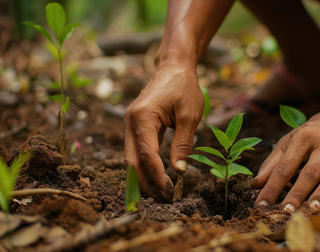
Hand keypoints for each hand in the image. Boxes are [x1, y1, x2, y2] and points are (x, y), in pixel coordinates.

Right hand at [124, 64, 203, 201]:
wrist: (174, 67)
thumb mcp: (190, 115)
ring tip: (161, 192)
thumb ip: (183, 143)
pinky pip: (136, 150)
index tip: (169, 190)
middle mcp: (130, 121)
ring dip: (144, 176)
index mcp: (143, 117)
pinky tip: (157, 176)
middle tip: (164, 198)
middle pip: (132, 160)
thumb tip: (179, 171)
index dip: (156, 175)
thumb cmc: (184, 87)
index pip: (146, 153)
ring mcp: (130, 123)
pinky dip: (144, 165)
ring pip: (131, 158)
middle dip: (146, 182)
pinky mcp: (135, 125)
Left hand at [252, 106, 319, 210]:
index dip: (272, 186)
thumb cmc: (311, 134)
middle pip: (309, 173)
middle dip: (296, 193)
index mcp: (303, 138)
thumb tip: (255, 185)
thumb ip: (273, 162)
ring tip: (312, 210)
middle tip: (285, 211)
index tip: (262, 204)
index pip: (285, 166)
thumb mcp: (290, 141)